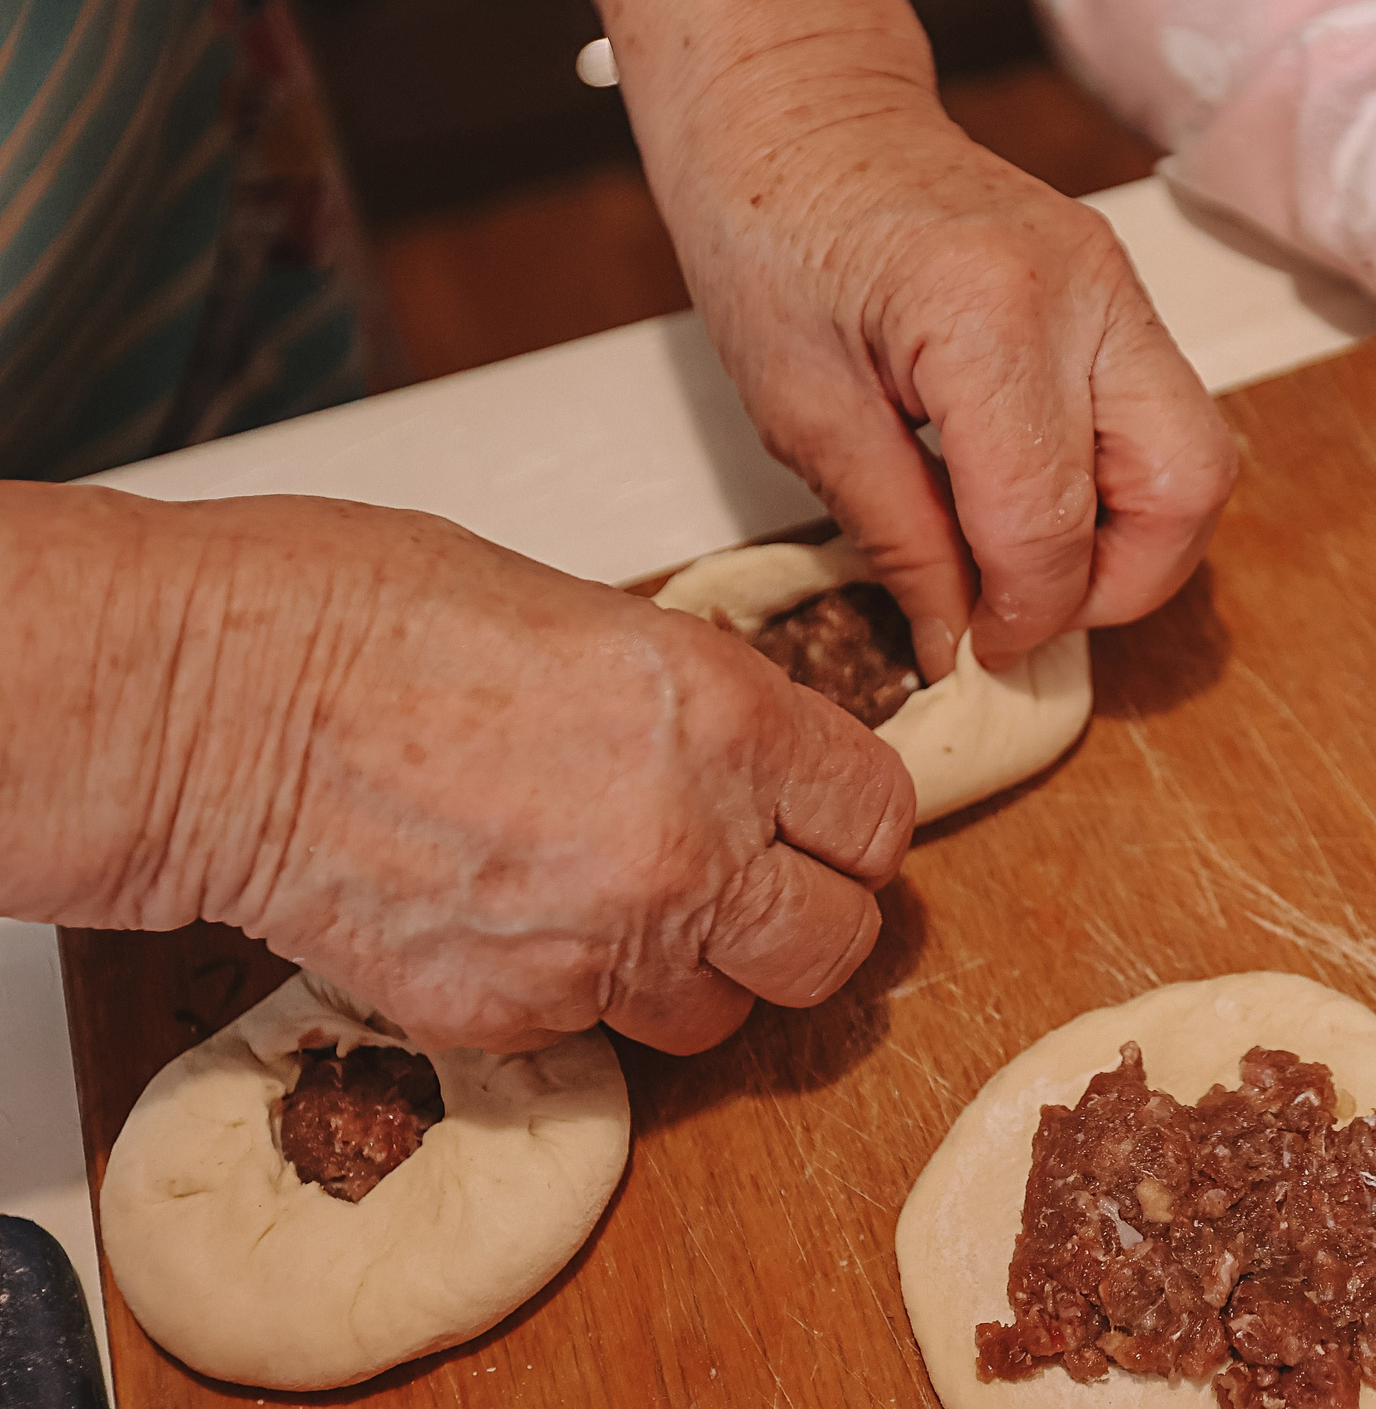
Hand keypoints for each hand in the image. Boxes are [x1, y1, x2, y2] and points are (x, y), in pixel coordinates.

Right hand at [34, 493, 913, 1054]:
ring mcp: (604, 945)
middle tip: (759, 890)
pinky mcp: (511, 1018)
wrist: (217, 704)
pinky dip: (581, 1000)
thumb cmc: (372, 617)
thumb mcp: (599, 617)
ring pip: (720, 1015)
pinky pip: (598, 1038)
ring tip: (627, 911)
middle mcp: (692, 846)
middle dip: (805, 921)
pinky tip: (524, 926)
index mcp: (730, 722)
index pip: (878, 821)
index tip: (827, 827)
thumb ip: (700, 706)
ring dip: (694, 974)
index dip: (853, 828)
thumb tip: (745, 754)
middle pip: (834, 946)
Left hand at [654, 51, 1237, 680]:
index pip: (1052, 521)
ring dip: (1135, 539)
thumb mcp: (800, 411)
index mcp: (989, 315)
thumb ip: (897, 537)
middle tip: (1027, 616)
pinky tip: (1034, 498)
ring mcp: (1121, 285)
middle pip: (1186, 488)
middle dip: (1122, 586)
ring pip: (1199, 458)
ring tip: (1030, 562)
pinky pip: (1164, 416)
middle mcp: (1088, 293)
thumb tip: (960, 643)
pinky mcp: (1123, 291)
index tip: (973, 651)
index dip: (1021, 614)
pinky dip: (1121, 484)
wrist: (798, 109)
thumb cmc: (768, 236)